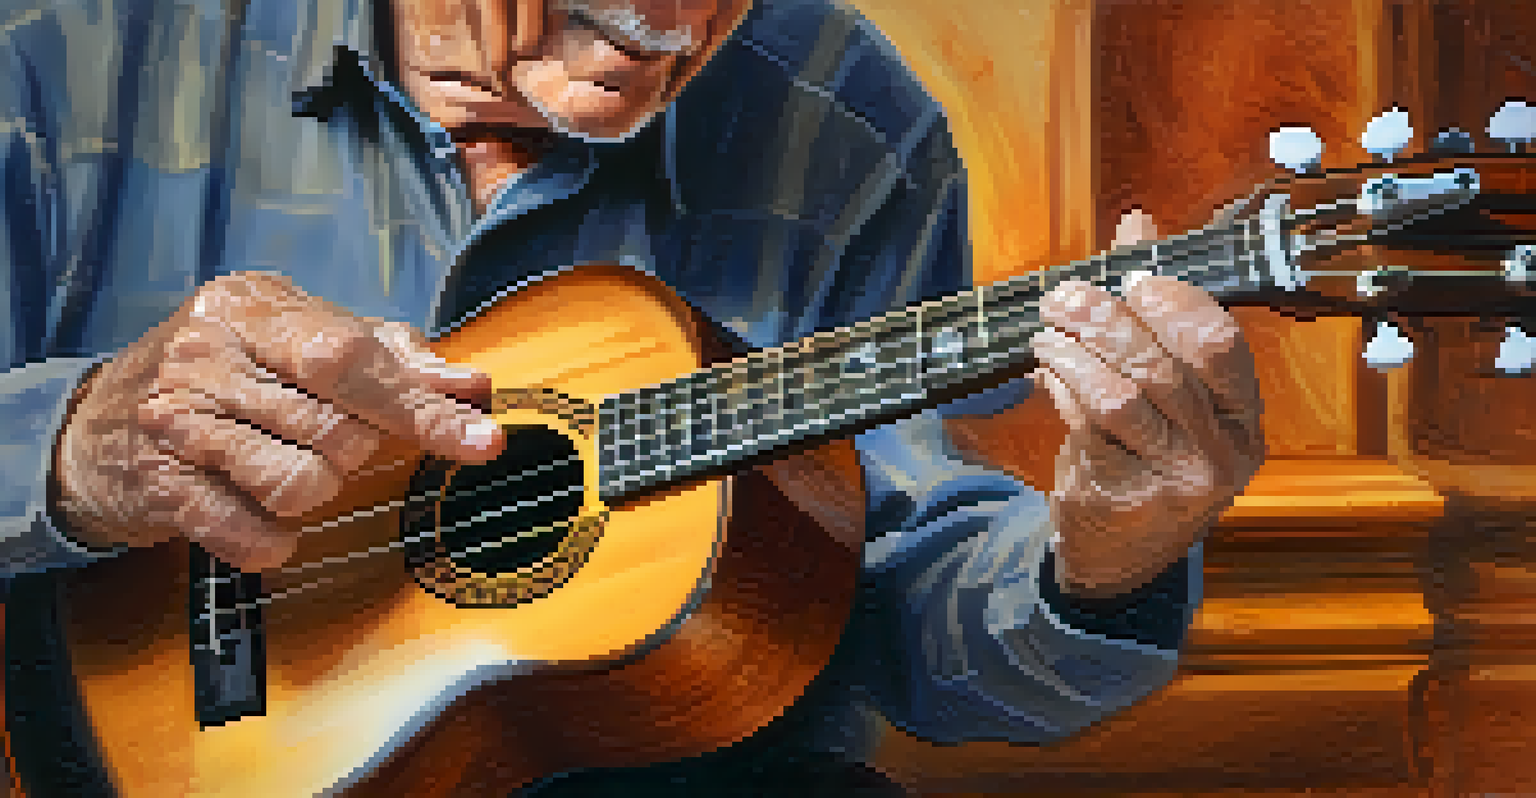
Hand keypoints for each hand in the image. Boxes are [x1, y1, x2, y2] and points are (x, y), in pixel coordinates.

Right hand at [52, 272, 506, 571]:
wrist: (97, 424)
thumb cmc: (232, 375)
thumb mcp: (306, 342)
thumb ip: (392, 359)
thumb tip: (472, 386)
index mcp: (256, 308)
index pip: (353, 360)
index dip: (423, 407)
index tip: (483, 440)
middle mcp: (209, 355)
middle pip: (336, 428)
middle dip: (356, 449)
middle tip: (328, 437)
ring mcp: (176, 422)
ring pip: (300, 484)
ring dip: (316, 490)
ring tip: (289, 466)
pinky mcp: (160, 489)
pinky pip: (251, 534)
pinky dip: (274, 538)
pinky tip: (262, 515)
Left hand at [1032, 212, 1264, 597]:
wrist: (1121, 551)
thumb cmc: (1147, 453)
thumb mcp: (1164, 386)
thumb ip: (1153, 305)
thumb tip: (1138, 222)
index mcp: (1242, 413)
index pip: (1220, 345)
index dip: (1174, 302)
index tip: (1130, 276)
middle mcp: (1222, 449)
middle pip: (1163, 367)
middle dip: (1106, 321)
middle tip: (1062, 297)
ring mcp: (1177, 478)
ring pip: (1121, 397)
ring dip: (1074, 355)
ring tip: (1045, 332)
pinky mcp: (1127, 496)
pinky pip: (1088, 429)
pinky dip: (1063, 392)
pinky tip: (1047, 372)